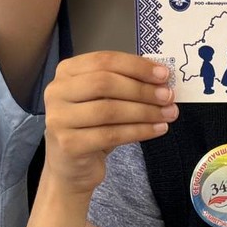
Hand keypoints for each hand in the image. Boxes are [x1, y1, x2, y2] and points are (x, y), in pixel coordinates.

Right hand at [42, 52, 178, 194]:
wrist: (71, 166)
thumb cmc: (91, 125)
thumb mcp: (104, 98)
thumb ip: (126, 83)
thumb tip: (161, 77)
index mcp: (67, 72)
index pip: (104, 60)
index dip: (137, 66)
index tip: (164, 74)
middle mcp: (57, 92)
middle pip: (105, 83)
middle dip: (142, 89)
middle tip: (168, 96)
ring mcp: (59, 119)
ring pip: (109, 110)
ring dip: (145, 111)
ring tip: (169, 114)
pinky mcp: (68, 145)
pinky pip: (111, 135)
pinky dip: (140, 131)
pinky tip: (158, 129)